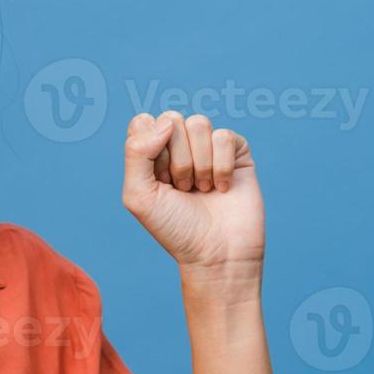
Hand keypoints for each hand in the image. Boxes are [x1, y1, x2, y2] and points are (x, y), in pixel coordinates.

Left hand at [121, 111, 265, 277]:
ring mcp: (208, 147)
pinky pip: (224, 136)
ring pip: (199, 124)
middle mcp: (179, 145)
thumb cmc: (174, 227)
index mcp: (151, 152)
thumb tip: (166, 121)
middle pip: (172, 120)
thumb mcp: (138, 194)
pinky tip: (221, 188)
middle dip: (176, 160)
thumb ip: (137, 152)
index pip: (144, 122)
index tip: (158, 180)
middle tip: (182, 189)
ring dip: (199, 164)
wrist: (216, 254)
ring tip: (201, 189)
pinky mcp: (236, 152)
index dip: (150, 148)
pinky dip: (221, 166)